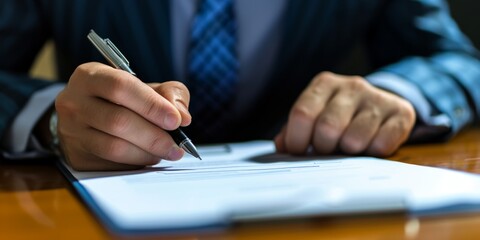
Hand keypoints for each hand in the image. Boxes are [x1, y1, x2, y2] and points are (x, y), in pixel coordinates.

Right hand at [55, 62, 190, 170]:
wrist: (85, 117)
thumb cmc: (121, 99)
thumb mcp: (145, 86)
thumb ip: (169, 93)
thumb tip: (183, 116)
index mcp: (90, 76)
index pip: (120, 87)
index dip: (151, 105)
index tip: (175, 120)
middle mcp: (73, 102)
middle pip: (118, 121)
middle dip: (154, 136)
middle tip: (176, 146)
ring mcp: (71, 131)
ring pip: (113, 147)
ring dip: (147, 153)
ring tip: (167, 152)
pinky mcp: (76, 156)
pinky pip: (111, 164)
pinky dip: (136, 162)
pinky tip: (149, 157)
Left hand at [274, 72, 415, 156]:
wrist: (382, 105)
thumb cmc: (340, 116)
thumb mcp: (315, 115)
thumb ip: (294, 130)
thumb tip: (282, 146)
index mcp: (324, 84)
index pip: (302, 114)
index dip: (297, 140)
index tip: (299, 151)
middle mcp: (351, 86)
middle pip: (327, 128)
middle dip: (323, 148)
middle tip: (327, 150)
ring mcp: (377, 98)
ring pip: (354, 139)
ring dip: (348, 152)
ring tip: (348, 148)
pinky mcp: (401, 113)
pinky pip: (381, 145)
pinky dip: (372, 153)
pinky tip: (370, 147)